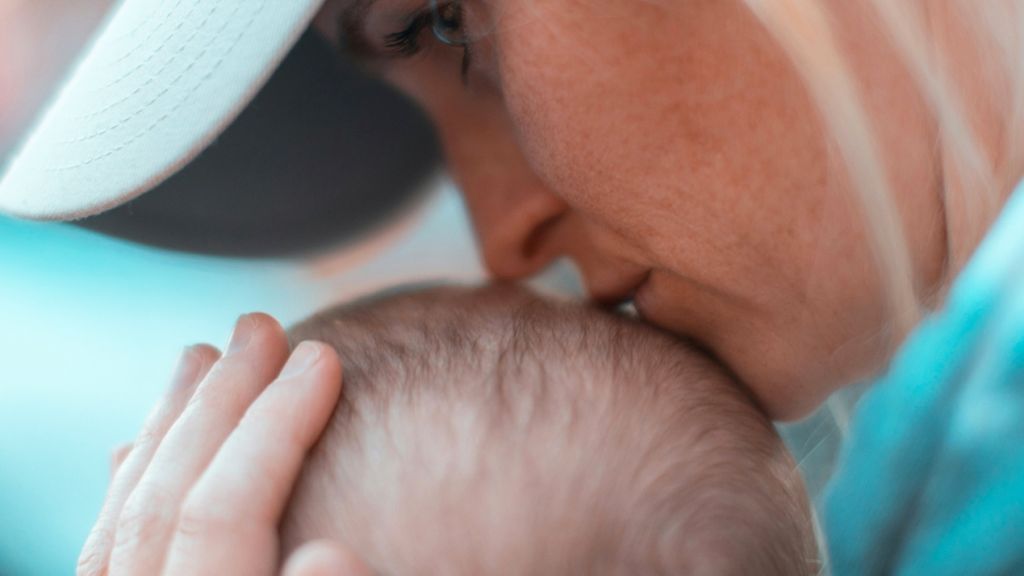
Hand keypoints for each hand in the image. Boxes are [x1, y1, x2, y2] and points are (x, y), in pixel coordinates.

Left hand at [77, 314, 366, 575]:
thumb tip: (324, 553)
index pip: (224, 513)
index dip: (275, 428)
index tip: (321, 359)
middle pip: (166, 502)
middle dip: (219, 402)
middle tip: (260, 329)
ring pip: (126, 517)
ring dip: (170, 425)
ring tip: (203, 358)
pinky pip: (107, 547)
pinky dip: (132, 482)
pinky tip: (143, 446)